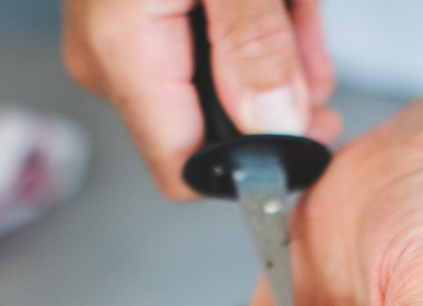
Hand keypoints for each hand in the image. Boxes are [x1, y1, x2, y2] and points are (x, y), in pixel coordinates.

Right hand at [63, 0, 341, 197]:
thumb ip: (255, 43)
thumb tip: (273, 126)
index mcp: (125, 53)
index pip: (184, 172)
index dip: (250, 168)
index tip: (309, 138)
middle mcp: (111, 58)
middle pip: (210, 129)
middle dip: (275, 96)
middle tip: (312, 56)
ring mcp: (117, 37)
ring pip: (217, 86)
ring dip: (271, 53)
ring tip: (290, 4)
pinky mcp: (133, 14)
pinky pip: (203, 46)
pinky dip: (248, 26)